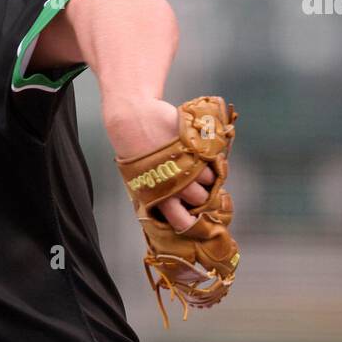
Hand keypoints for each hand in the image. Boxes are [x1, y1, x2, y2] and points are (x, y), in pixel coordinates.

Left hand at [107, 98, 216, 231]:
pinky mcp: (195, 149)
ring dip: (206, 177)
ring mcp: (185, 167)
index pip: (182, 222)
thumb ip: (156, 195)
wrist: (132, 118)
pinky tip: (199, 155)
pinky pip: (210, 161)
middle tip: (198, 189)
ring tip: (196, 168)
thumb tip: (171, 208)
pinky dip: (208, 160)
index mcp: (156, 197)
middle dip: (202, 198)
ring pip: (208, 182)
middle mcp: (173, 185)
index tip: (196, 219)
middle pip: (201, 202)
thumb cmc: (133, 150)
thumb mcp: (139, 179)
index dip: (192, 222)